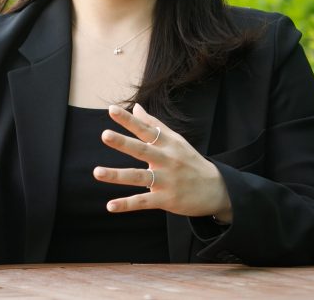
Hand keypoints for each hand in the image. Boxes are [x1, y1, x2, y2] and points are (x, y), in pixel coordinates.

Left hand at [94, 103, 232, 220]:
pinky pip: (143, 202)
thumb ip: (154, 125)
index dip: (129, 120)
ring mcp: (166, 181)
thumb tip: (136, 107)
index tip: (112, 110)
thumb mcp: (176, 140)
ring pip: (138, 177)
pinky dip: (127, 204)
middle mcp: (167, 160)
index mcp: (167, 144)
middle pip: (142, 150)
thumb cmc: (190, 161)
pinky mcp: (166, 200)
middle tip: (105, 135)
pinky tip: (110, 206)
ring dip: (117, 175)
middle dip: (123, 143)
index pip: (146, 129)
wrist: (216, 189)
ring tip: (97, 172)